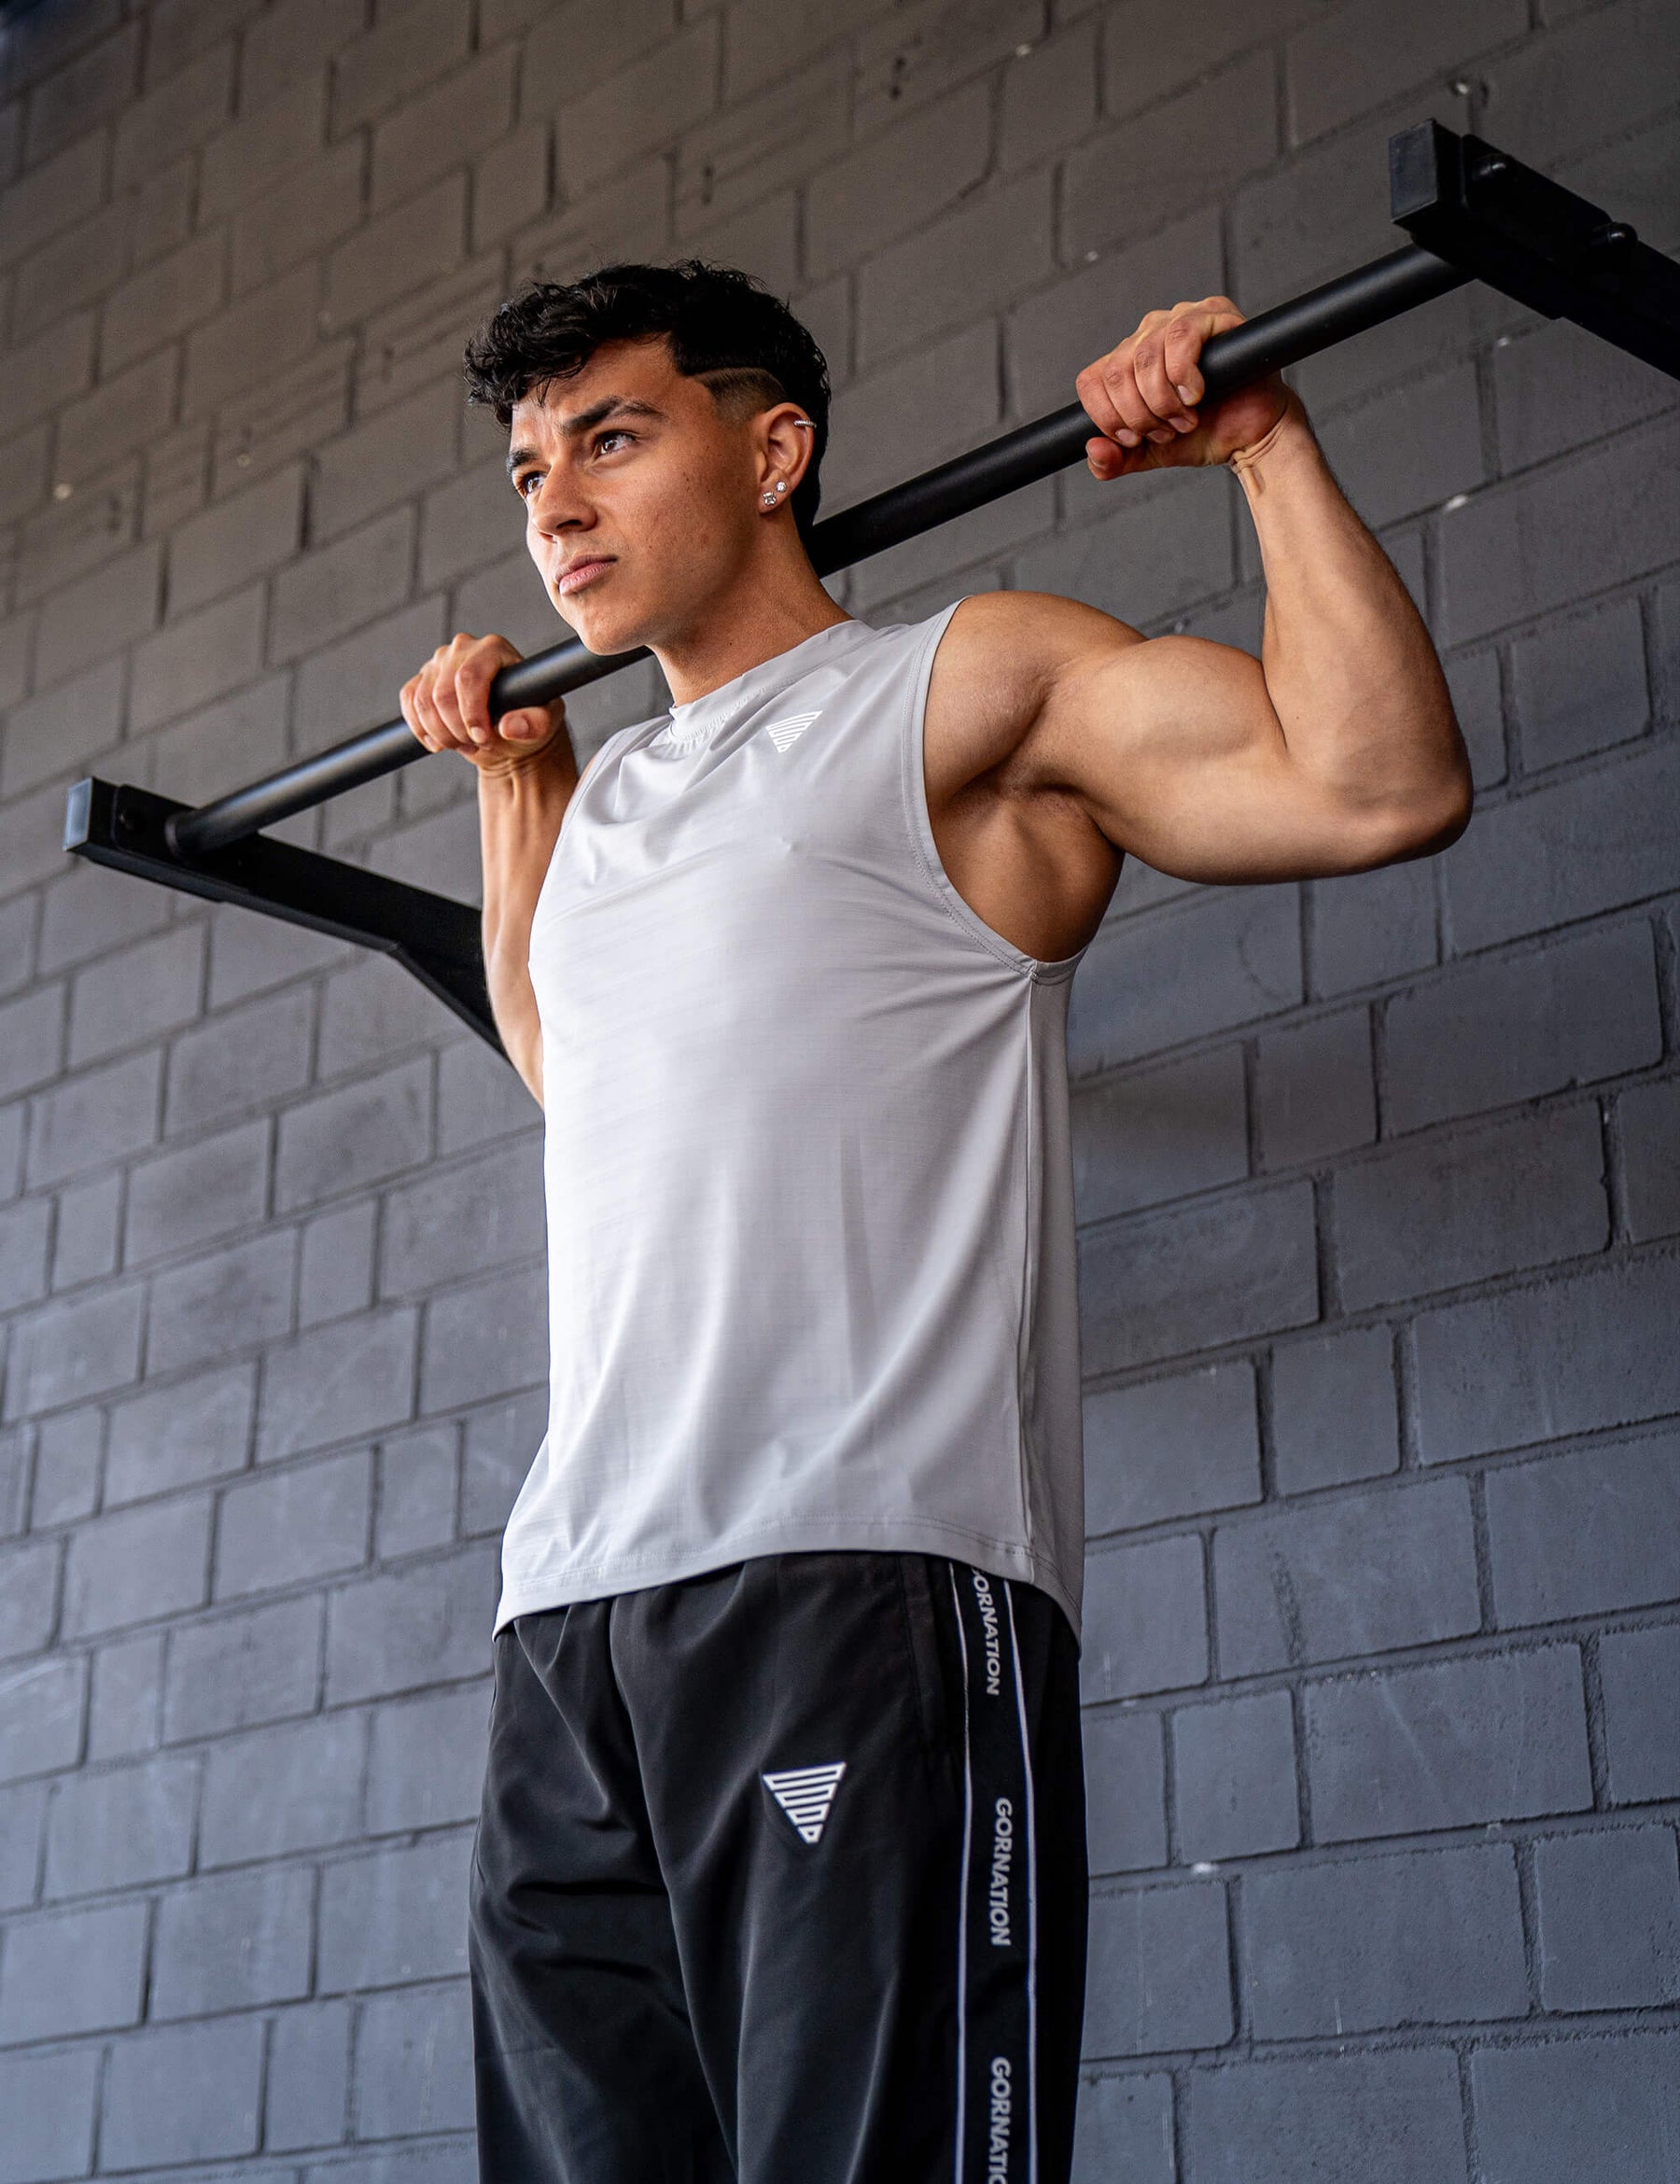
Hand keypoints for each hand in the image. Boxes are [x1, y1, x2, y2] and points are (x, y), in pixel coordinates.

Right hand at [399, 631, 567, 771]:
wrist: (506, 731)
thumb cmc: (527, 720)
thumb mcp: (541, 724)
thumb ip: (533, 724)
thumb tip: (510, 727)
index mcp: (493, 649)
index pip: (469, 677)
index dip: (471, 713)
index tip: (483, 738)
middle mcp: (463, 647)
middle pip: (442, 692)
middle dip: (456, 729)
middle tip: (476, 746)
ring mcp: (439, 661)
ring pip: (421, 700)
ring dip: (440, 733)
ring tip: (463, 744)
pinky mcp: (422, 678)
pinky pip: (408, 701)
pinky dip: (420, 728)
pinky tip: (439, 742)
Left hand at [1076, 297, 1291, 480]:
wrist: (1249, 436)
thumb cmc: (1204, 434)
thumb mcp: (1149, 453)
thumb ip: (1115, 460)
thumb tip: (1093, 449)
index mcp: (1126, 361)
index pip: (1091, 380)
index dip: (1107, 417)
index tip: (1135, 439)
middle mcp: (1147, 333)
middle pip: (1116, 372)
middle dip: (1140, 415)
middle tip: (1167, 430)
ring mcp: (1178, 319)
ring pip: (1145, 357)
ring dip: (1163, 400)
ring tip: (1186, 417)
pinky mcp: (1212, 314)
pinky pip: (1180, 337)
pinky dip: (1184, 376)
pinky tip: (1197, 394)